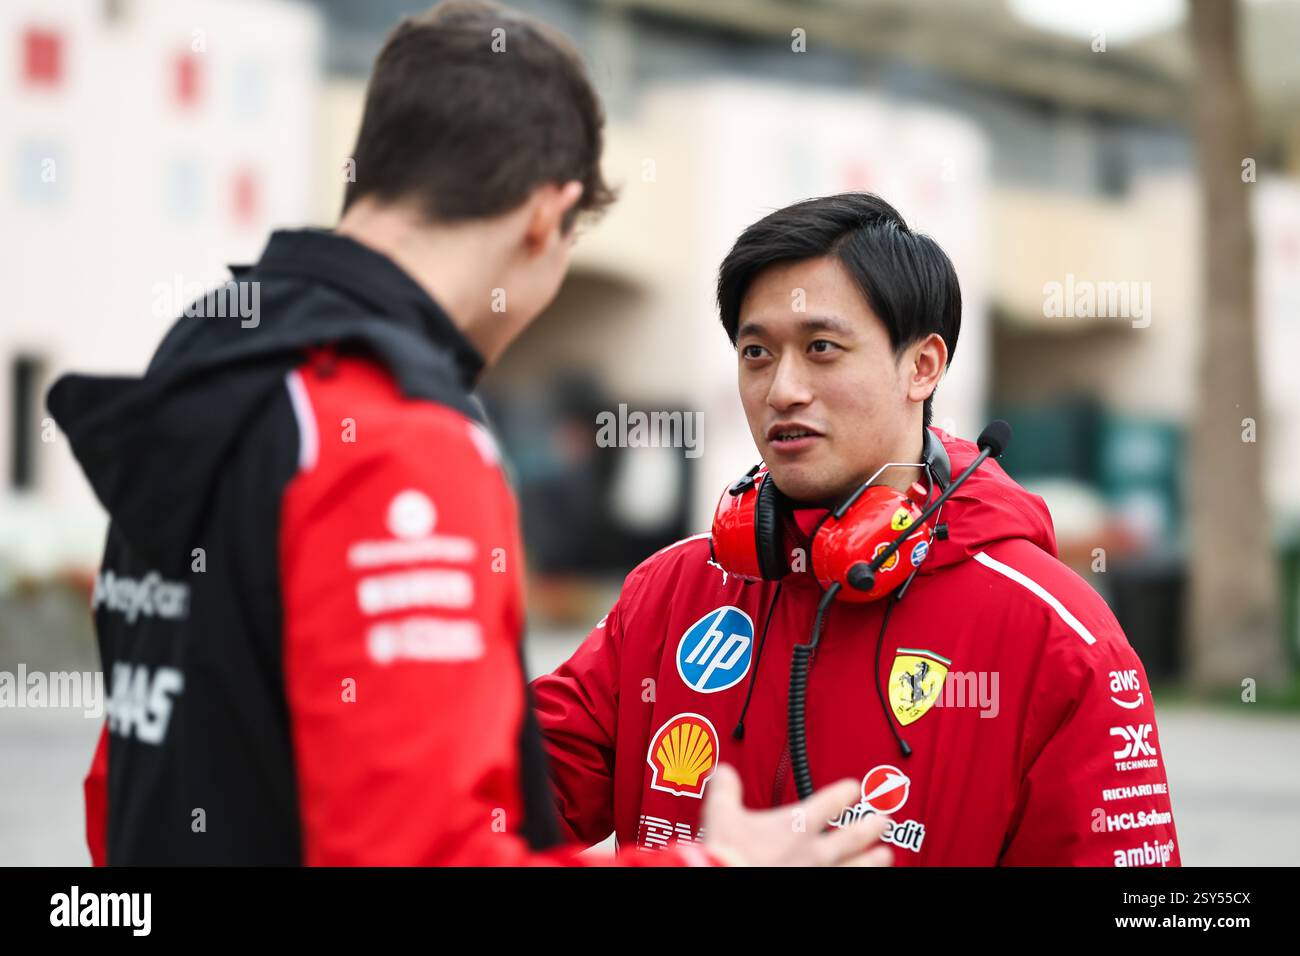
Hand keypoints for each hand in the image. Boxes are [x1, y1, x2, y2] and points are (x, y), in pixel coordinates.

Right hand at [701, 764, 892, 866]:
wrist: (726, 879)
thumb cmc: (730, 855)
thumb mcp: (721, 814)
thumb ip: (726, 789)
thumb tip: (723, 771)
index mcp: (796, 825)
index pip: (831, 801)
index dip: (845, 792)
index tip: (854, 788)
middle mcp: (814, 850)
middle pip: (853, 835)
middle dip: (870, 827)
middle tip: (884, 820)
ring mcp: (818, 874)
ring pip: (856, 865)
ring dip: (872, 859)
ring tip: (885, 854)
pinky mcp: (817, 890)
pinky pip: (845, 883)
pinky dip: (858, 879)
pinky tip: (865, 878)